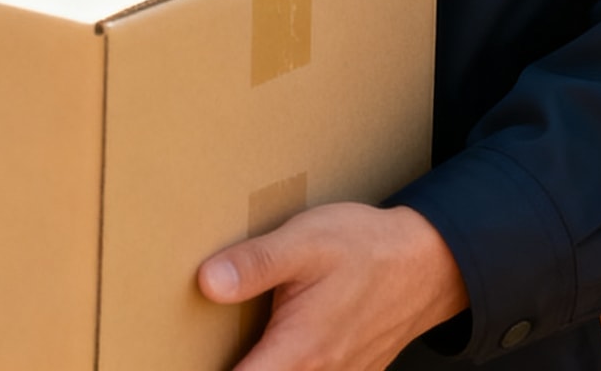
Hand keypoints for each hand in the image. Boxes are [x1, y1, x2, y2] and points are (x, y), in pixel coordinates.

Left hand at [199, 201, 468, 370]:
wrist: (425, 263)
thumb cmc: (364, 249)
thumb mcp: (304, 242)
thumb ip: (255, 263)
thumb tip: (207, 282)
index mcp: (296, 352)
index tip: (175, 361)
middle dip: (240, 368)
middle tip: (201, 351)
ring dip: (265, 366)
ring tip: (246, 345)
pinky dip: (286, 365)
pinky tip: (279, 348)